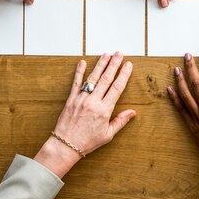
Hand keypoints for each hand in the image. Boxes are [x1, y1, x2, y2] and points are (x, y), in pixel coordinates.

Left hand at [34, 52, 136, 177]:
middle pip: (106, 79)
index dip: (123, 74)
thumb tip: (133, 112)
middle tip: (119, 53)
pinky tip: (83, 62)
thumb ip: (120, 121)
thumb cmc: (88, 142)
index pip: (117, 88)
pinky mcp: (71, 99)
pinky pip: (76, 83)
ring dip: (100, 64)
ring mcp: (81, 99)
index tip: (128, 65)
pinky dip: (79, 72)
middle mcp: (93, 102)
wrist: (65, 145)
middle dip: (114, 64)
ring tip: (106, 54)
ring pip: (92, 78)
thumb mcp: (108, 134)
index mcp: (104, 110)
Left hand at [167, 53, 198, 166]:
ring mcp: (196, 115)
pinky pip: (180, 108)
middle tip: (186, 56)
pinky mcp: (190, 123)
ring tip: (176, 69)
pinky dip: (174, 98)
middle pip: (196, 83)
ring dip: (180, 80)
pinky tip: (169, 89)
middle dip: (191, 67)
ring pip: (185, 93)